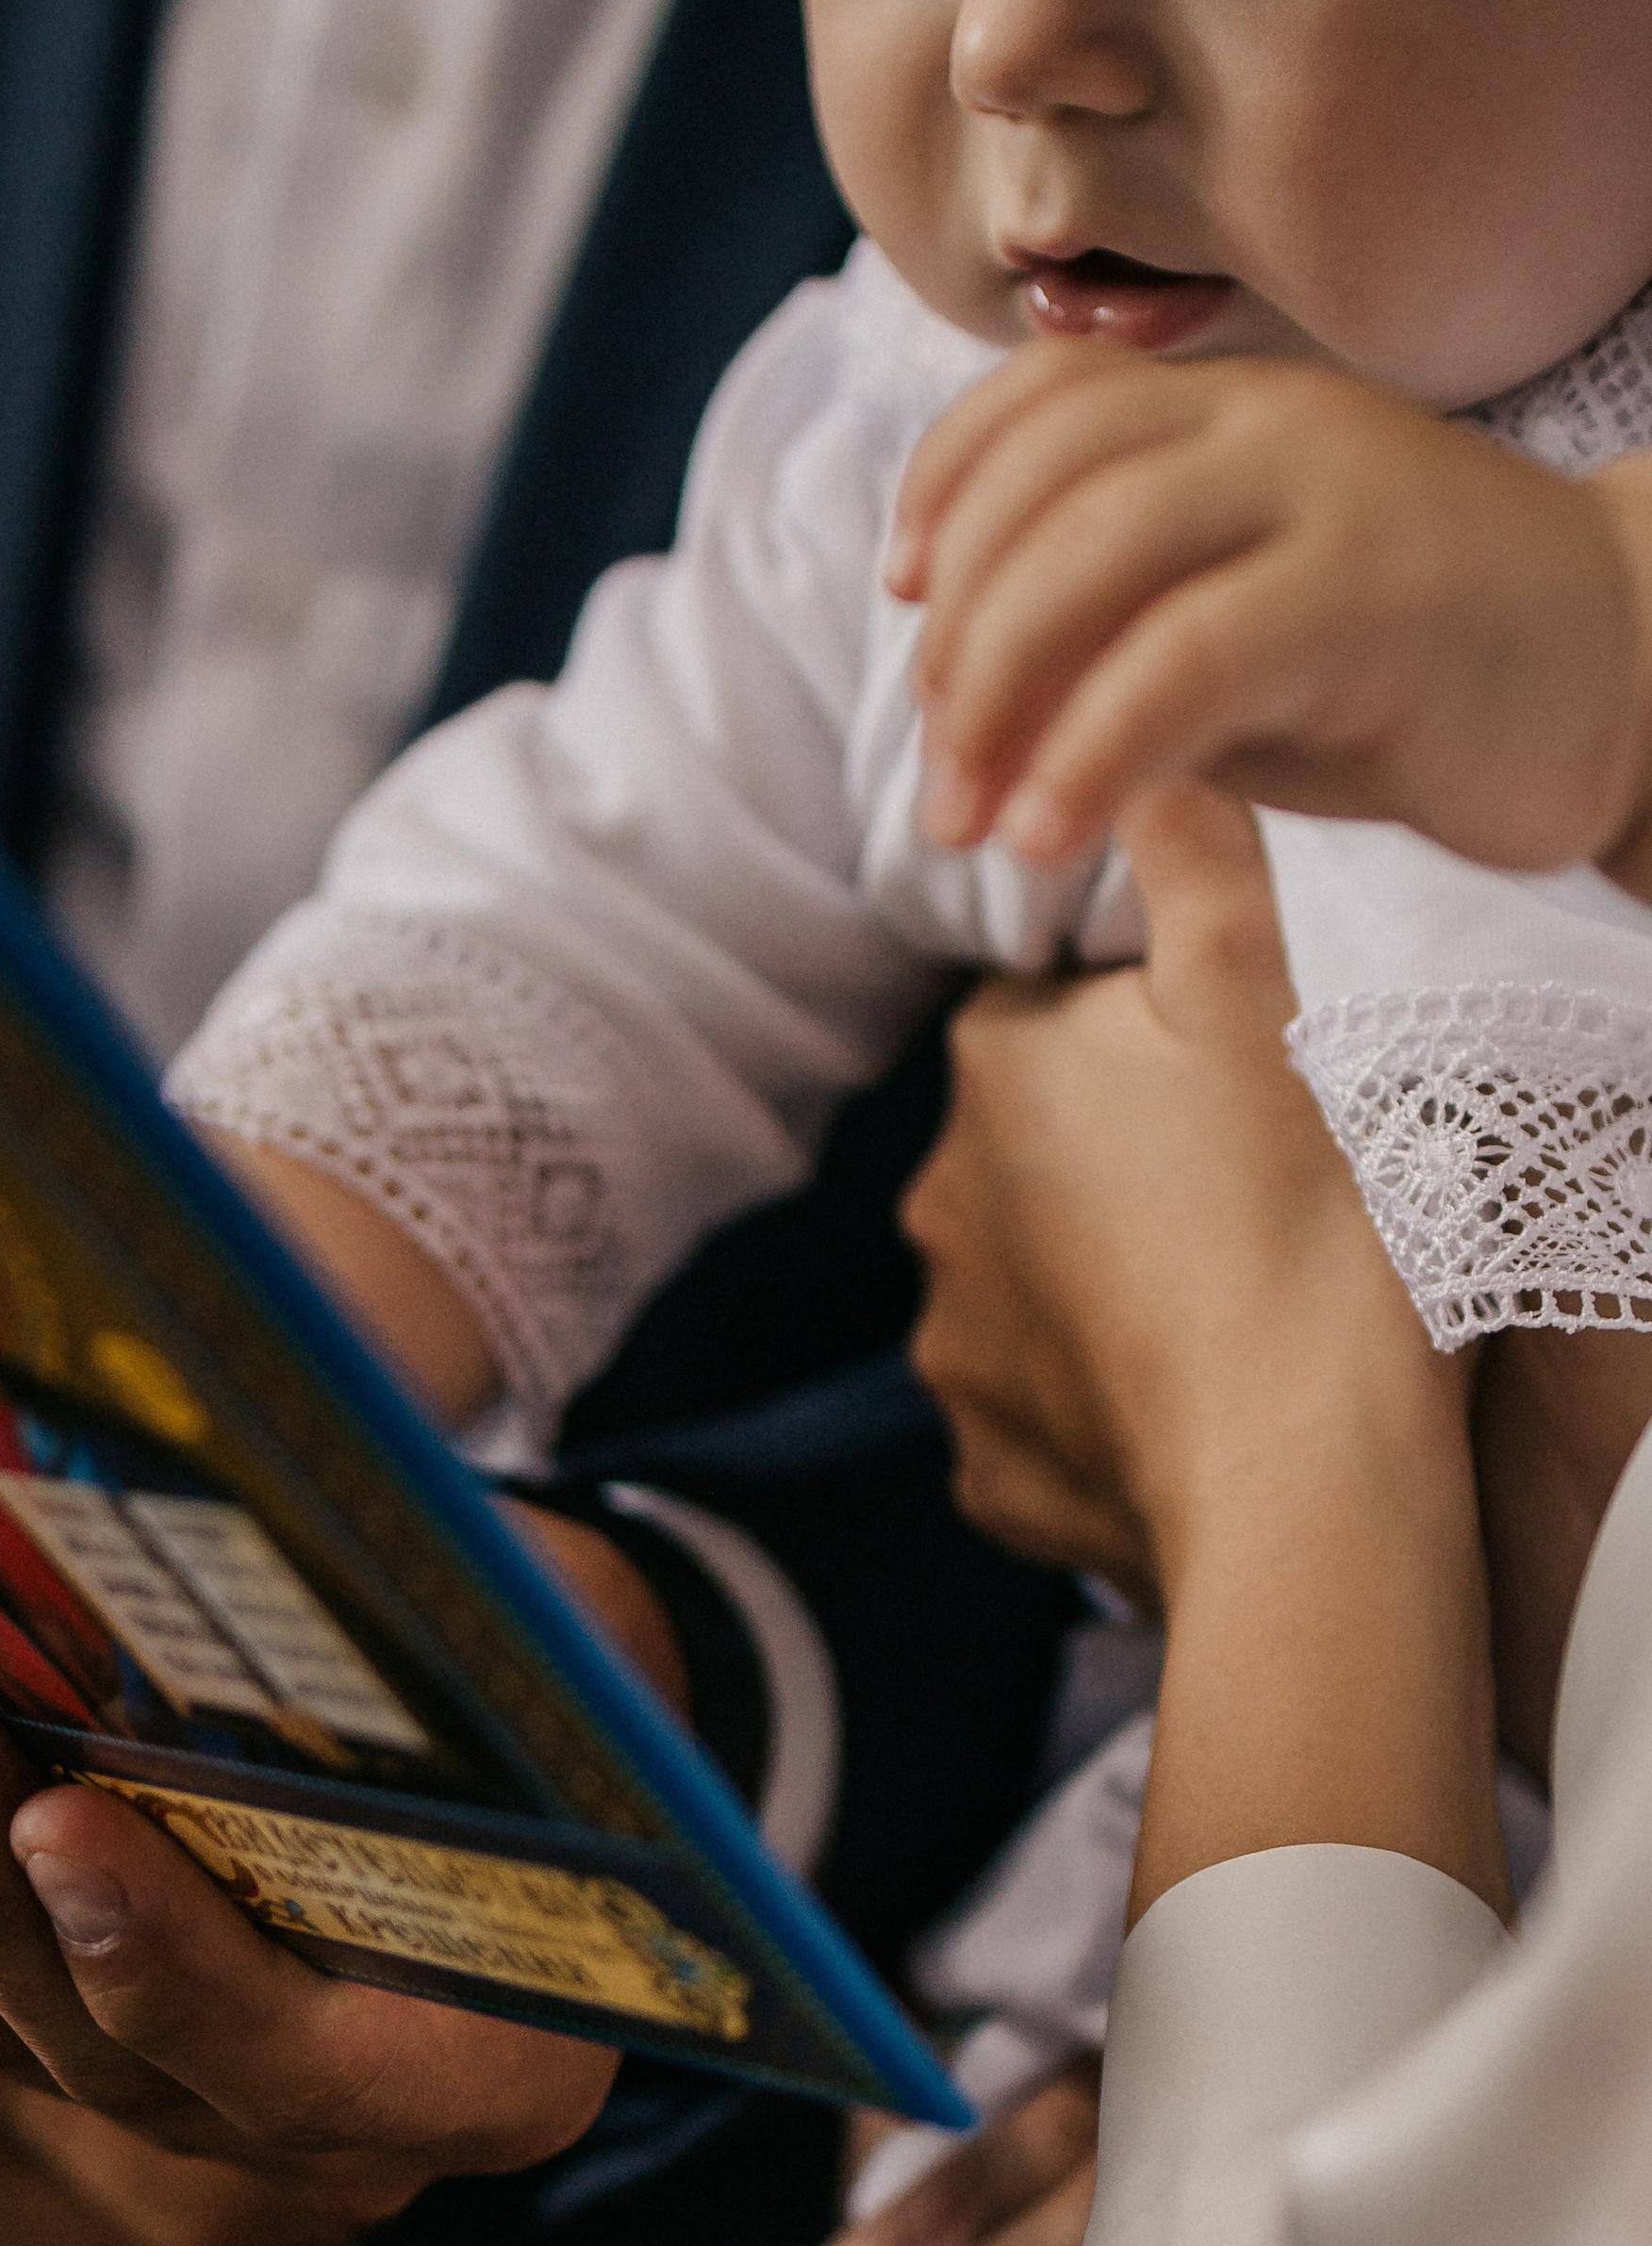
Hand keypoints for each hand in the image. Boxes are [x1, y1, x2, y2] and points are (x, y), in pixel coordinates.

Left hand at [0, 1611, 617, 2215]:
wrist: (487, 1684)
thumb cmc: (541, 1650)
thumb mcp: (546, 1650)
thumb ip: (462, 1669)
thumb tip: (306, 1576)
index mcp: (481, 2066)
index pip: (299, 2063)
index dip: (170, 1964)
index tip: (63, 1823)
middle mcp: (305, 2114)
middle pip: (93, 2041)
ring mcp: (155, 2074)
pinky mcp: (35, 2006)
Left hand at [886, 340, 1651, 879]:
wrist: (1639, 676)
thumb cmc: (1417, 671)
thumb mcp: (1239, 634)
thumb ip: (1117, 633)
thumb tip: (964, 704)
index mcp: (1229, 407)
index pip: (1040, 397)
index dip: (943, 485)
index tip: (903, 598)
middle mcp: (1266, 423)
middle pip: (1041, 487)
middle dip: (958, 641)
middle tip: (944, 779)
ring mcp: (1324, 493)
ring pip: (1093, 554)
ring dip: (999, 698)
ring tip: (973, 822)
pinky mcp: (1373, 593)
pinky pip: (1186, 657)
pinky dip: (1090, 749)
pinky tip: (1051, 832)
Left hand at [906, 790, 1393, 1596]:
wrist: (1310, 1480)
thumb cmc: (1299, 1222)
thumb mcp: (1262, 993)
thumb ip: (1192, 857)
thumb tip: (1136, 764)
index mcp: (991, 1069)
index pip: (1050, 1015)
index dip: (1152, 1041)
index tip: (1238, 1089)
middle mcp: (935, 1200)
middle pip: (1035, 1150)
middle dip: (1116, 1165)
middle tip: (1245, 1200)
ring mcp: (954, 1346)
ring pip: (1032, 1285)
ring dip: (1105, 1290)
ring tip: (1225, 1308)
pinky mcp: (993, 1470)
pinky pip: (1043, 1414)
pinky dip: (1103, 1410)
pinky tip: (1189, 1406)